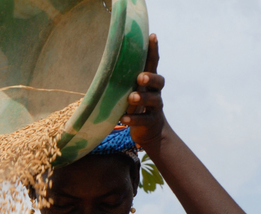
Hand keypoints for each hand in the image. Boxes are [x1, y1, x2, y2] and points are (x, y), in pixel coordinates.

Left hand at [122, 33, 165, 149]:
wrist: (149, 130)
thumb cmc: (136, 105)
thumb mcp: (130, 90)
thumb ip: (123, 79)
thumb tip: (101, 63)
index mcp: (149, 82)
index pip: (153, 63)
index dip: (154, 50)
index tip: (152, 36)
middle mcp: (155, 92)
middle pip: (159, 81)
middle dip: (150, 77)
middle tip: (139, 76)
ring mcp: (155, 108)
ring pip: (154, 100)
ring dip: (142, 98)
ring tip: (131, 98)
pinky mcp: (151, 122)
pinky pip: (144, 120)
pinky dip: (134, 119)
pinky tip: (124, 118)